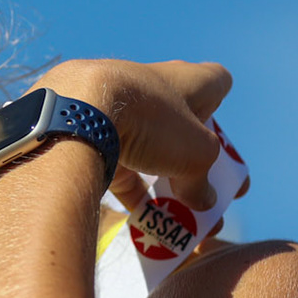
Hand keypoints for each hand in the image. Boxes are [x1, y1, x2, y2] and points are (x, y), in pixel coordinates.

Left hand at [40, 59, 233, 209]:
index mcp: (186, 80)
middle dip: (194, 158)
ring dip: (163, 179)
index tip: (222, 139)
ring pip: (148, 147)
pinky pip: (119, 165)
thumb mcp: (194, 157)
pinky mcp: (90, 133)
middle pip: (180, 122)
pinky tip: (141, 217)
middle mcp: (151, 87)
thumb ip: (203, 181)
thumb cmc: (150, 120)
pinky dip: (132, 190)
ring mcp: (118, 109)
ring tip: (177, 214)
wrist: (75, 111)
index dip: (221, 109)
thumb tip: (203, 202)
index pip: (215, 82)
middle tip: (206, 192)